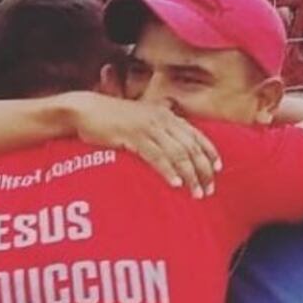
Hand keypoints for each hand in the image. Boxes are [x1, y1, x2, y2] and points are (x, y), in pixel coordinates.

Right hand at [71, 95, 220, 196]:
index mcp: (165, 113)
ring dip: (190, 175)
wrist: (85, 109)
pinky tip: (175, 184)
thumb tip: (173, 141)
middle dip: (203, 170)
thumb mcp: (139, 117)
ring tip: (195, 193)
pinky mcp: (132, 136)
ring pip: (178, 153)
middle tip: (208, 190)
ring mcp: (146, 126)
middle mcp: (160, 118)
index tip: (218, 170)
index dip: (210, 152)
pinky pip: (156, 156)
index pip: (196, 134)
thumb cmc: (110, 116)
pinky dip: (168, 171)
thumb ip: (158, 126)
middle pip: (191, 147)